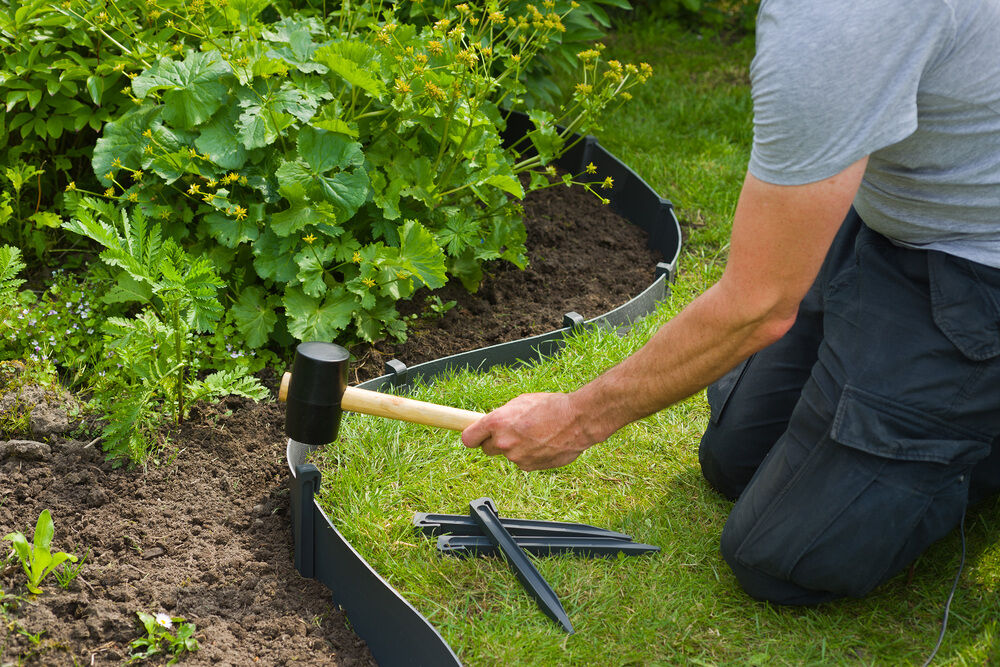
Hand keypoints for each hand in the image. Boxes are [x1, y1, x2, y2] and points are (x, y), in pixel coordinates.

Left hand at [460, 392, 595, 470]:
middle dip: (495, 442)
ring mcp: (516, 457)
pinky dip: (530, 455)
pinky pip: (524, 461)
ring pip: (509, 455)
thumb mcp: (521, 402)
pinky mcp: (529, 467)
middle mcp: (503, 442)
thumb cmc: (552, 406)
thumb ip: (503, 416)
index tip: (475, 436)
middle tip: (512, 432)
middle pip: (486, 449)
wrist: (578, 420)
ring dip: (517, 448)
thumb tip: (493, 424)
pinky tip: (544, 443)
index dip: (472, 437)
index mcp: (497, 422)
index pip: (468, 438)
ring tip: (537, 434)